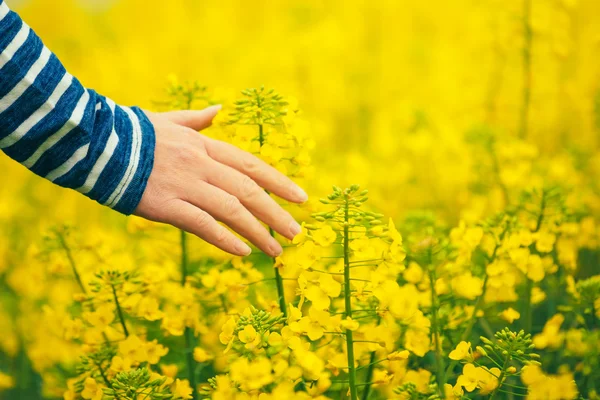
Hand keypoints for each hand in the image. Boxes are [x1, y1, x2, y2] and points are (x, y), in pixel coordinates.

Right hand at [134, 105, 306, 256]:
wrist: (95, 143)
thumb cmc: (132, 133)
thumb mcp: (169, 121)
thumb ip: (198, 119)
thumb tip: (219, 108)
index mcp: (204, 145)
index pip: (251, 165)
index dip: (279, 182)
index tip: (301, 198)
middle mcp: (201, 164)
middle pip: (248, 191)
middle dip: (276, 213)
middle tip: (296, 233)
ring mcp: (184, 185)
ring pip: (231, 210)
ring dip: (257, 231)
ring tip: (276, 250)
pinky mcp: (165, 205)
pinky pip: (201, 224)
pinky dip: (224, 239)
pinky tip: (243, 252)